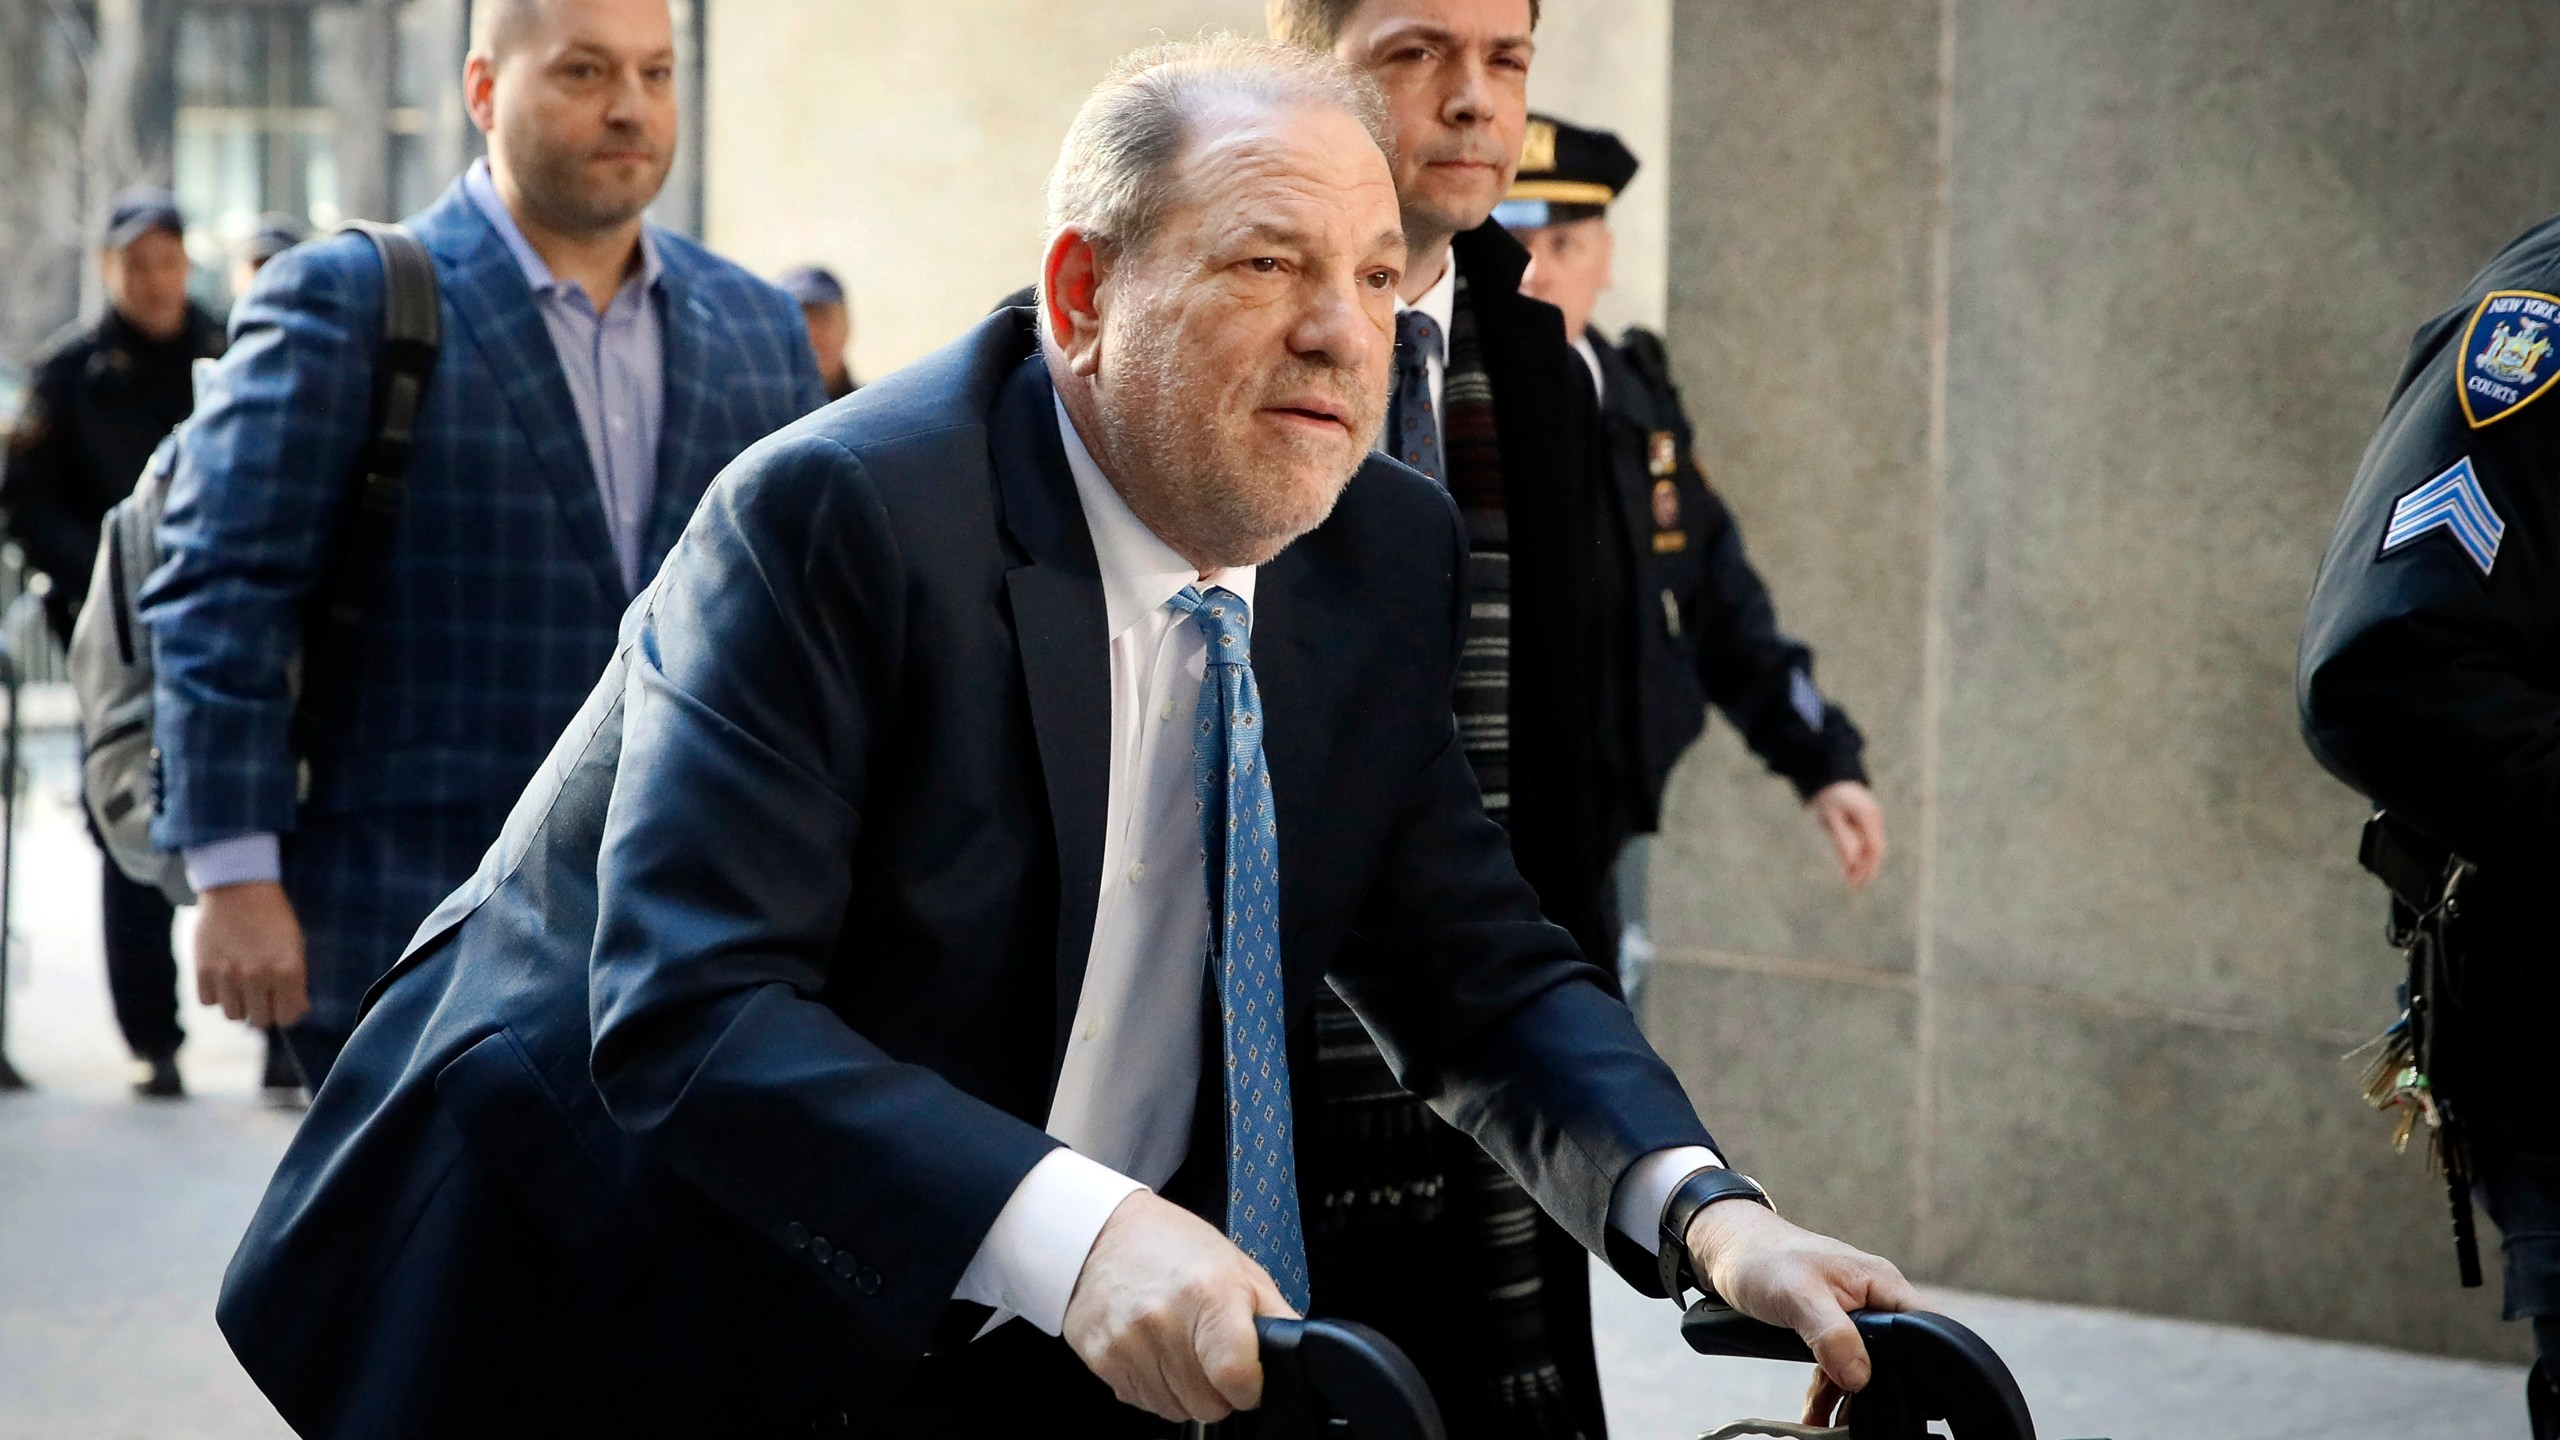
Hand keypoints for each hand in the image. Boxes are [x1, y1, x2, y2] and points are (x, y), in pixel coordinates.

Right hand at [193, 880, 308, 1028]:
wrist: (239, 888)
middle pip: (259, 1021)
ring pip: (233, 1015)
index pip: (287, 1017)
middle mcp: (258, 976)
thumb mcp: (296, 945)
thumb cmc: (273, 917)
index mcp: (288, 970)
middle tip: (262, 995)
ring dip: (239, 1004)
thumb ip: (296, 982)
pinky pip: (209, 1002)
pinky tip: (223, 977)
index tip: (283, 1004)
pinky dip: (216, 994)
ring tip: (242, 984)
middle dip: (263, 1010)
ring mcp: (228, 974)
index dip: (286, 1013)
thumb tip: (295, 1013)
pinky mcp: (203, 969)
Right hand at [1061, 1189, 1297, 1422]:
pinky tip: (1154, 1350)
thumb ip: (1275, 1316)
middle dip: (1218, 1389)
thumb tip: (1299, 1356)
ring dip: (1185, 1390)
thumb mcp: (1238, 1268)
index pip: (1236, 1377)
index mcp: (1207, 1294)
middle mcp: (1163, 1322)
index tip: (1248, 1376)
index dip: (1250, 1387)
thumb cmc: (1174, 1244)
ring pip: (1175, 1410)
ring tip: (1180, 1346)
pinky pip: (1144, 1402)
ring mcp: (1127, 1344)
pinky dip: (1155, 1386)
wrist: (1102, 1233)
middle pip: (1208, 1405)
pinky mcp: (1102, 1360)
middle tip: (1210, 1352)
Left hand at [1687, 1197, 1915, 1424]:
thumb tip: (1860, 1376)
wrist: (1726, 1249)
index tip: (1905, 1394)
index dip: (1923, 1360)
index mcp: (1880, 1283)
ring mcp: (1851, 1314)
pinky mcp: (1828, 1327)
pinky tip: (1815, 1412)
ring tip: (1826, 1421)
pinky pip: (1839, 1365)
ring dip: (1845, 1396)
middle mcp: (1872, 1299)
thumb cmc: (1762, 1257)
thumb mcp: (1798, 1295)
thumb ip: (1833, 1334)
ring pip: (1864, 1366)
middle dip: (1876, 1388)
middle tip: (1854, 1416)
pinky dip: (1827, 1389)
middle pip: (1895, 1355)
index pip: (1924, 1326)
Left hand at [1808, 781, 1886, 889]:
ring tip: (1852, 882)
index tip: (1855, 882)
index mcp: (1868, 816)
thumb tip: (1851, 864)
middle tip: (1854, 887)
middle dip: (1867, 870)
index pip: (1874, 848)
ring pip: (1874, 848)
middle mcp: (1875, 819)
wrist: (1833, 781)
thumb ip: (1842, 840)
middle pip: (1877, 850)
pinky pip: (1868, 843)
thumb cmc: (1830, 800)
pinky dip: (1862, 856)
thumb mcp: (1831, 819)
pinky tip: (1851, 869)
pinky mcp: (1869, 823)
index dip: (1866, 867)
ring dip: (1865, 865)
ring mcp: (1874, 821)